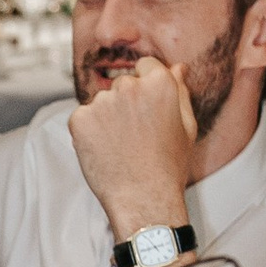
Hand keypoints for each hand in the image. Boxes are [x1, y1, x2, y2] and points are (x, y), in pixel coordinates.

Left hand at [68, 55, 196, 240]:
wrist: (143, 199)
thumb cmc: (169, 166)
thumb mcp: (186, 126)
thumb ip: (180, 91)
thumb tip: (177, 68)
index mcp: (159, 82)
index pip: (145, 67)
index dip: (146, 89)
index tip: (146, 110)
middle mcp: (129, 86)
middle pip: (122, 84)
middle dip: (126, 103)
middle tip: (135, 135)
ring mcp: (102, 102)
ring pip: (101, 102)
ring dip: (107, 117)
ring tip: (121, 147)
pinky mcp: (79, 119)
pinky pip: (83, 118)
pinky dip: (89, 132)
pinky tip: (105, 151)